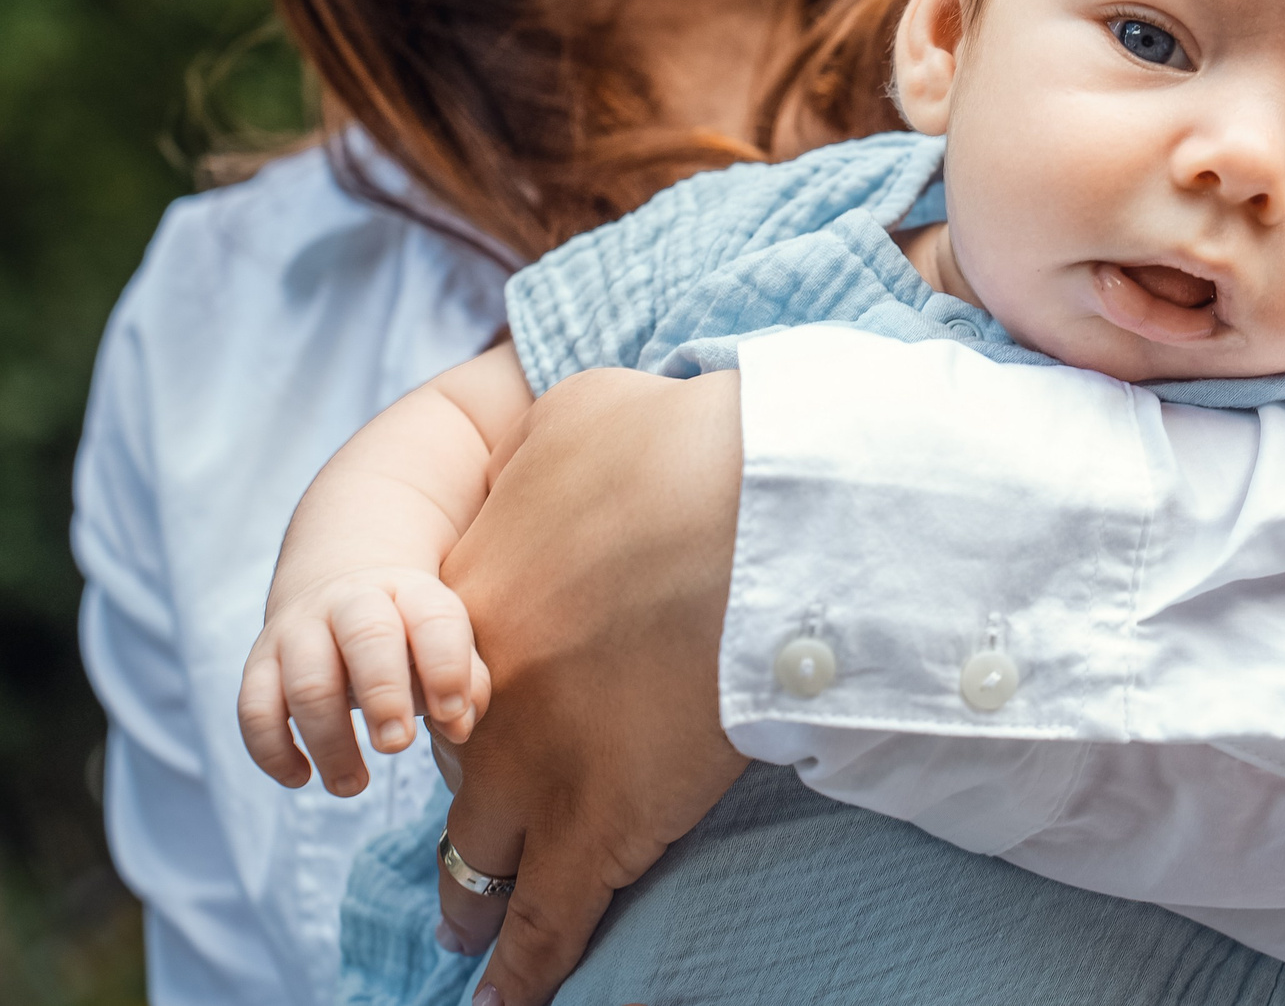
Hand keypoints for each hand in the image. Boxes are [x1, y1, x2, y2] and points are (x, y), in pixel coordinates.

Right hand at [237, 567, 487, 794]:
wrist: (338, 584)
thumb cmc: (408, 633)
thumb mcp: (445, 642)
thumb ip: (465, 682)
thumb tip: (459, 726)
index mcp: (410, 592)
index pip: (434, 619)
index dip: (446, 668)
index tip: (453, 716)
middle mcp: (350, 602)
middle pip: (366, 637)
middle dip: (383, 695)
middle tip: (398, 746)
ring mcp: (298, 631)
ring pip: (306, 683)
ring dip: (330, 741)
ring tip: (354, 785)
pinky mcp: (259, 664)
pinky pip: (254, 710)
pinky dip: (272, 751)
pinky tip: (301, 778)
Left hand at [432, 368, 750, 1005]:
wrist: (755, 514)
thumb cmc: (690, 446)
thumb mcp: (595, 409)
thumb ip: (562, 434)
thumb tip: (576, 431)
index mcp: (481, 592)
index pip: (458, 666)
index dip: (481, 690)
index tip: (503, 703)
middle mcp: (488, 690)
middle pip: (459, 764)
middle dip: (466, 799)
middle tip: (466, 835)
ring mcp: (536, 766)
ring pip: (481, 856)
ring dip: (470, 898)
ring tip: (460, 934)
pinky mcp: (598, 825)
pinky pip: (547, 919)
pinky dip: (523, 971)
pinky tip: (505, 1002)